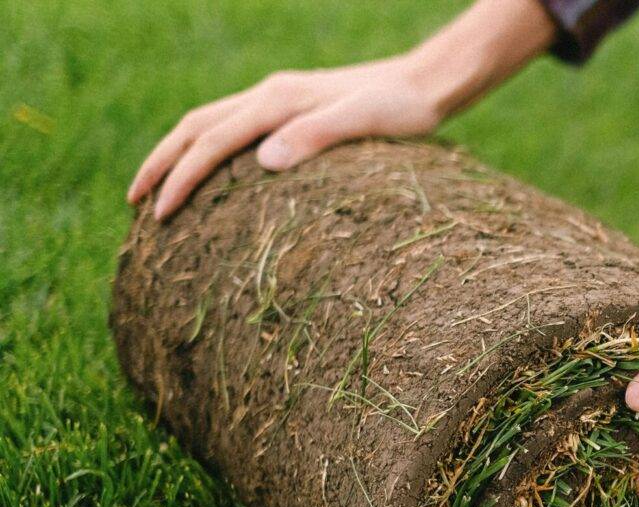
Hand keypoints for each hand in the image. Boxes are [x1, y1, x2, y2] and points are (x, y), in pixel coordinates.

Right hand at [127, 0, 555, 218]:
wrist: (428, 84)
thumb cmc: (402, 110)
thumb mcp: (364, 123)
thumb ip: (316, 137)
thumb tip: (264, 160)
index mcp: (277, 101)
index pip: (211, 141)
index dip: (181, 178)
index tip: (160, 216)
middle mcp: (270, 95)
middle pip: (194, 127)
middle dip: (161, 165)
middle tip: (135, 206)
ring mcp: (280, 99)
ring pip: (210, 124)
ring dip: (178, 155)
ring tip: (158, 192)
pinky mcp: (294, 109)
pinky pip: (234, 128)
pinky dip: (208, 150)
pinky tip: (213, 177)